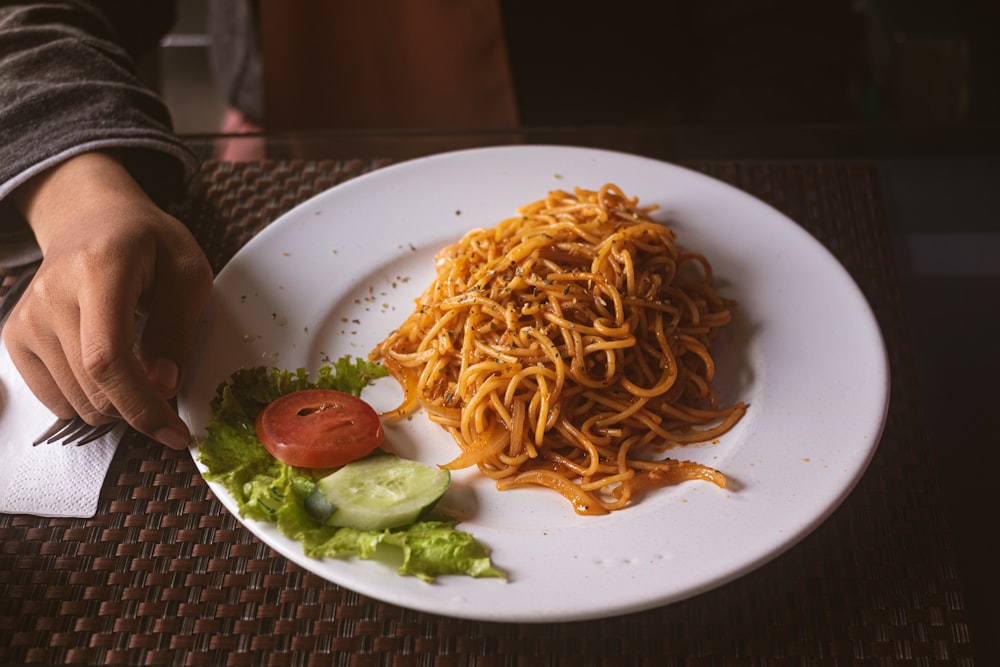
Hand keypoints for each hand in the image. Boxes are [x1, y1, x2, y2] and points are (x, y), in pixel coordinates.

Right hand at [2, 152, 212, 448]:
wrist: (93, 220)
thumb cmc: (149, 245)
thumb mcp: (188, 274)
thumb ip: (177, 329)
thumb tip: (164, 386)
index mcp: (100, 269)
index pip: (109, 359)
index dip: (143, 406)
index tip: (176, 433)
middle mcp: (52, 294)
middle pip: (93, 388)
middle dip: (140, 408)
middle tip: (167, 389)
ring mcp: (27, 317)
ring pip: (77, 403)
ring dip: (117, 404)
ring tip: (138, 364)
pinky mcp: (16, 337)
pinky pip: (56, 400)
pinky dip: (90, 401)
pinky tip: (108, 368)